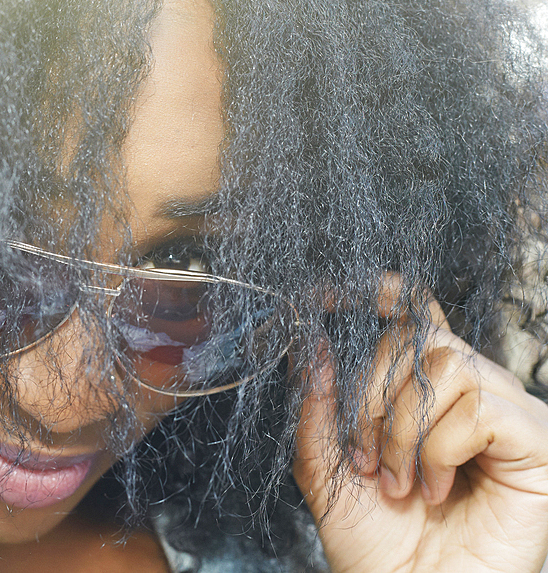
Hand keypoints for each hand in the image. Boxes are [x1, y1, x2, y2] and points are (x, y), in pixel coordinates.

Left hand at [293, 275, 547, 572]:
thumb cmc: (376, 544)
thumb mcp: (327, 468)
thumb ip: (318, 408)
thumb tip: (313, 345)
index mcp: (425, 392)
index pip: (416, 317)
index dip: (385, 295)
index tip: (330, 294)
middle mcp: (471, 393)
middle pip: (416, 338)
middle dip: (371, 400)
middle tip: (367, 460)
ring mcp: (508, 414)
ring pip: (448, 365)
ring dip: (405, 429)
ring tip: (403, 481)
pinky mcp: (538, 443)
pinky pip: (481, 408)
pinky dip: (442, 449)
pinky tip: (439, 488)